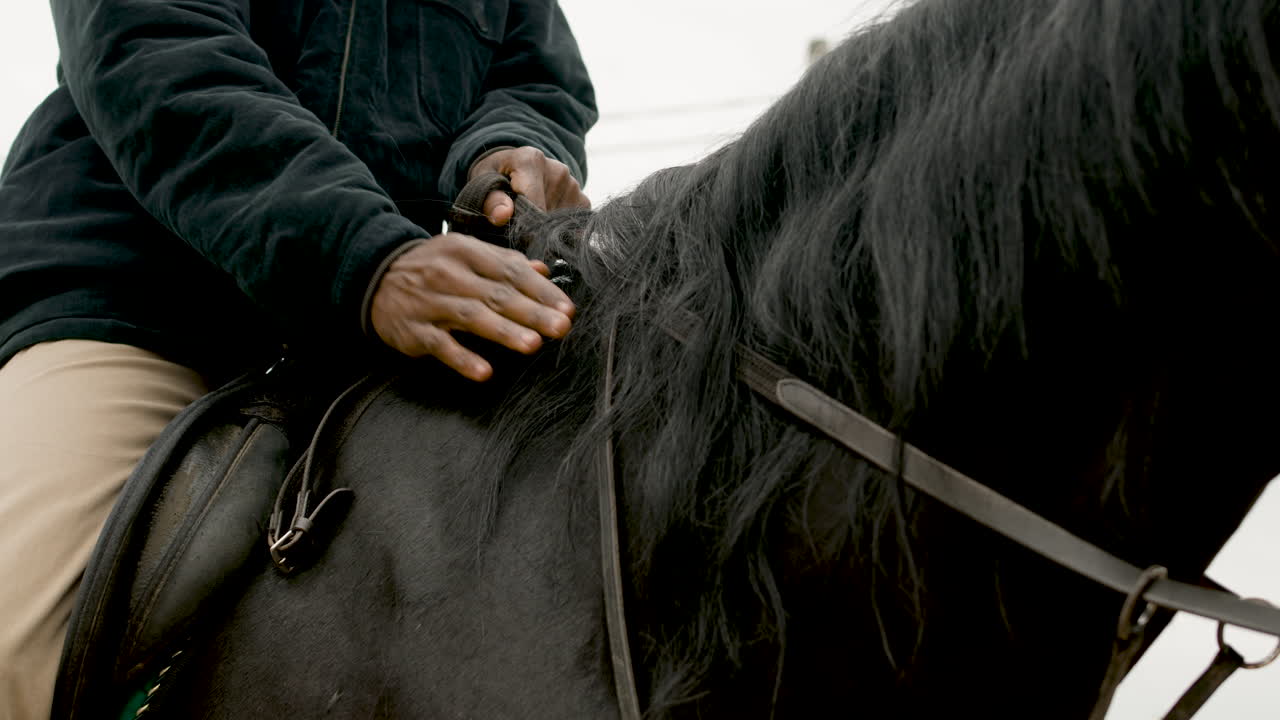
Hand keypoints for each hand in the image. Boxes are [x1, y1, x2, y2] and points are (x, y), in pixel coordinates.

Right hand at [369, 232, 574, 380]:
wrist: (375, 276)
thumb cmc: (432, 267)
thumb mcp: (466, 254)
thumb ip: (505, 263)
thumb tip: (544, 271)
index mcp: (467, 252)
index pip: (510, 272)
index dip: (541, 291)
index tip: (567, 309)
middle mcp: (450, 274)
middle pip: (497, 295)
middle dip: (532, 312)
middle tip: (561, 328)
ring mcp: (430, 302)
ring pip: (472, 317)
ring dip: (504, 332)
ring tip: (532, 345)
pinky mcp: (414, 329)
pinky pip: (440, 345)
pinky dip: (462, 358)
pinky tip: (484, 372)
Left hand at [469, 146, 590, 225]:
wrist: (514, 166)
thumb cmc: (495, 176)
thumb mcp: (481, 182)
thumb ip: (489, 200)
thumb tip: (502, 216)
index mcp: (531, 161)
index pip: (533, 205)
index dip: (523, 228)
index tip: (514, 239)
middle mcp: (558, 171)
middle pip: (547, 216)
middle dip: (533, 230)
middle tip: (517, 233)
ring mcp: (573, 185)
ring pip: (560, 224)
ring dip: (545, 231)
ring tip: (529, 224)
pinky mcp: (583, 200)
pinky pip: (572, 225)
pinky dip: (558, 231)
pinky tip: (544, 224)